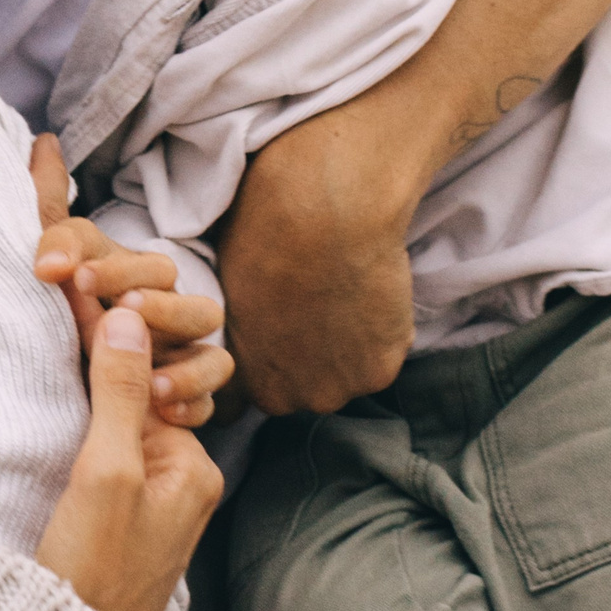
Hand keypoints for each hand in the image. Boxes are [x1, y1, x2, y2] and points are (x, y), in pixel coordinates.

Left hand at [30, 135, 228, 426]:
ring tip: (150, 380)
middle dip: (156, 303)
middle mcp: (163, 312)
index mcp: (132, 275)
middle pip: (185, 301)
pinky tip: (163, 409)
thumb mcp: (53, 263)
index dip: (106, 263)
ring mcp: (180, 357)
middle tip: (121, 312)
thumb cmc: (66, 313)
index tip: (60, 274)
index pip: (136, 260)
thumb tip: (43, 141)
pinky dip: (194, 403)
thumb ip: (46, 210)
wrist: (65, 390)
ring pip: (214, 349)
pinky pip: (214, 402)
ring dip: (186, 361)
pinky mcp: (188, 402)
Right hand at [35, 306, 221, 610]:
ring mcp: (150, 498)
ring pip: (120, 414)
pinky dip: (84, 407)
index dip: (112, 326)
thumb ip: (119, 394)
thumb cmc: (92, 569)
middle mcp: (181, 479)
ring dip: (91, 370)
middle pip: (140, 389)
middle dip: (105, 340)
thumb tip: (126, 317)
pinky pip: (106, 443)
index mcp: (193, 467)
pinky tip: (59, 382)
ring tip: (60, 316)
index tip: (74, 278)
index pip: (151, 374)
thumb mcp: (107, 472)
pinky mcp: (117, 514)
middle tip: (63, 283)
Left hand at [217, 107, 420, 415]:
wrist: (323, 212)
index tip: (277, 326)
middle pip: (303, 390)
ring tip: (342, 297)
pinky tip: (368, 292)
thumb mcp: (227, 288)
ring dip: (346, 350)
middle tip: (313, 308)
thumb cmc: (262, 235)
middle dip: (307, 359)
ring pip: (346, 375)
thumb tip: (239, 332)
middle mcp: (292, 398)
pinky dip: (379, 333)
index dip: (266, 357)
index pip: (252, 393)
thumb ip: (237, 330)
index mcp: (245, 379)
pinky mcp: (383, 369)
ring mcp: (341, 388)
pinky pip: (380, 357)